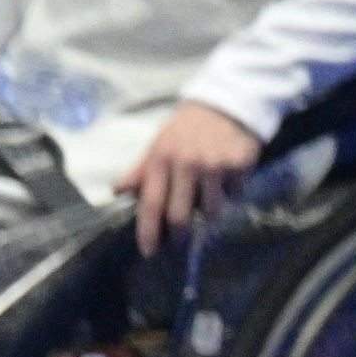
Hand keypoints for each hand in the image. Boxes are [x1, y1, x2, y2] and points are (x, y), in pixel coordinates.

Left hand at [126, 99, 265, 250]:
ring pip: (210, 210)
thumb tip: (116, 191)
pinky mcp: (239, 165)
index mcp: (161, 160)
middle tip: (179, 238)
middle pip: (180, 216)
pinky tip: (225, 180)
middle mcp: (187, 164)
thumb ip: (139, 171)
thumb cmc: (186, 129)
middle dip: (179, 233)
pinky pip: (233, 195)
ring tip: (205, 199)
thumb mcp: (158, 145)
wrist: (226, 104)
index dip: (149, 232)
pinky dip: (228, 194)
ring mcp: (215, 165)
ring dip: (207, 213)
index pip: (151, 204)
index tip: (148, 252)